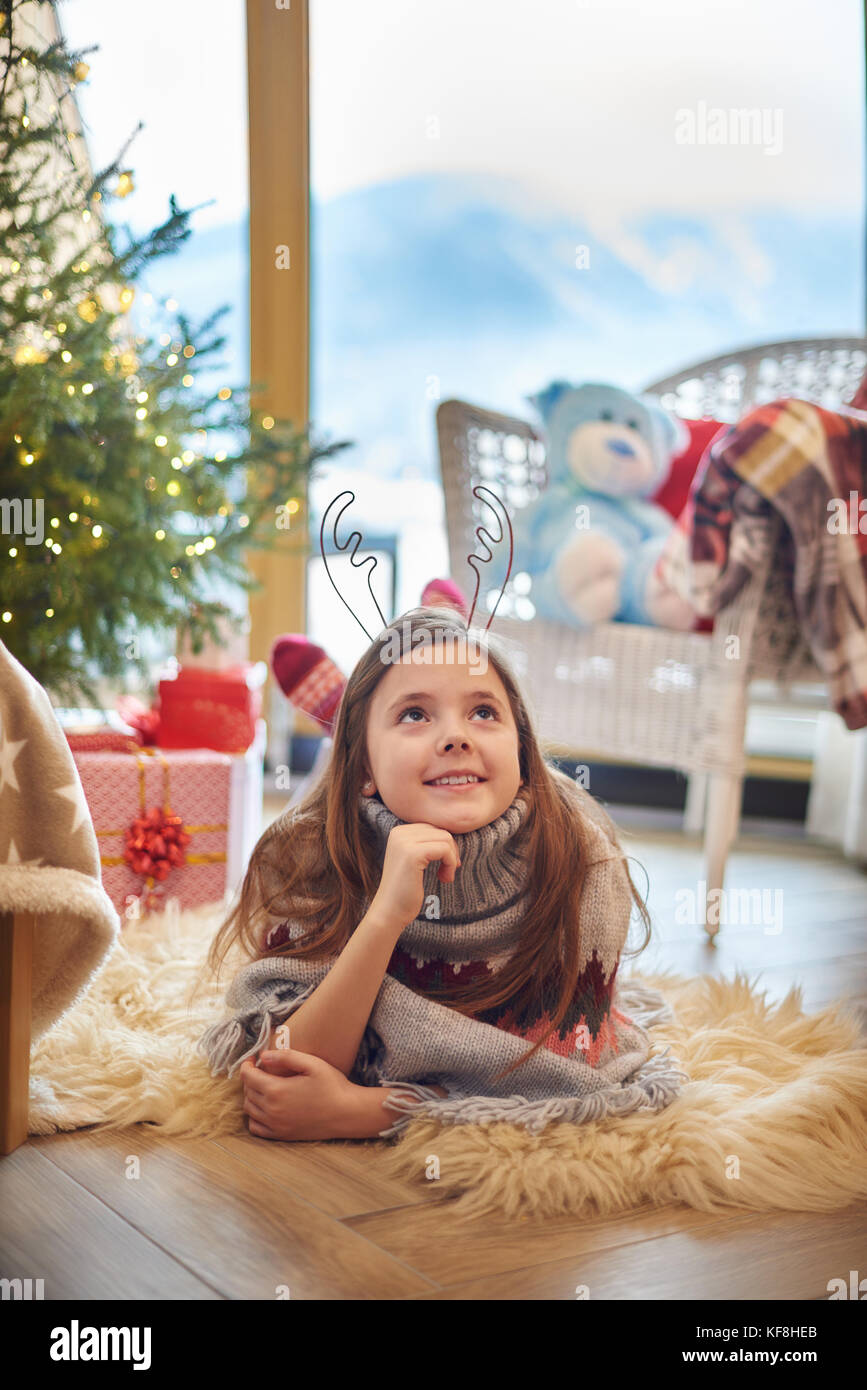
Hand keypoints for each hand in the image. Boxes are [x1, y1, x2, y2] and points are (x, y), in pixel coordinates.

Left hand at [239, 1046, 359, 1140]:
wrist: (347, 1113)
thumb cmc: (332, 1085)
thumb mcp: (312, 1064)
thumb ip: (286, 1056)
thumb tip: (263, 1055)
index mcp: (277, 1091)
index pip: (248, 1076)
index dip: (247, 1065)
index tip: (253, 1059)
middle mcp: (272, 1111)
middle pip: (247, 1092)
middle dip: (250, 1078)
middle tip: (260, 1069)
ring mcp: (276, 1125)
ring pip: (249, 1109)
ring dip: (251, 1096)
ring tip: (263, 1086)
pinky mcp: (282, 1135)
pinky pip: (256, 1128)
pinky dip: (254, 1116)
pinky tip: (265, 1107)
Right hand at [369, 822, 460, 934]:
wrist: (390, 911)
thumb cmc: (405, 890)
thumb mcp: (415, 860)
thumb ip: (426, 844)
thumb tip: (453, 835)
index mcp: (398, 832)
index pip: (434, 828)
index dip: (445, 846)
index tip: (446, 865)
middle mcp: (399, 832)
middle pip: (441, 831)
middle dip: (451, 852)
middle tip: (448, 872)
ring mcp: (404, 842)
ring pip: (445, 838)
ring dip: (452, 859)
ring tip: (445, 876)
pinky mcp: (413, 853)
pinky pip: (444, 849)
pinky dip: (450, 864)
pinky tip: (444, 878)